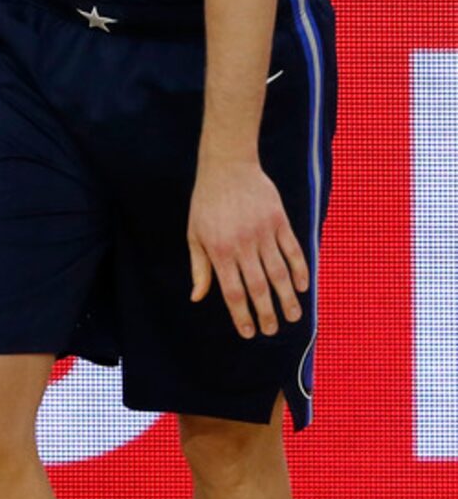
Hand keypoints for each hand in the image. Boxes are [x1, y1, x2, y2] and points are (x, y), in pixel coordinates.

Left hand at [187, 157, 308, 338]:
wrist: (227, 165)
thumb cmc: (206, 203)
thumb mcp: (194, 234)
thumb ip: (199, 268)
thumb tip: (197, 298)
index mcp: (219, 251)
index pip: (232, 292)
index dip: (242, 315)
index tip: (249, 332)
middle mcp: (243, 245)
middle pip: (258, 287)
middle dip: (267, 313)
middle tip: (274, 331)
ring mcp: (263, 233)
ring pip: (279, 273)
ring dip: (288, 298)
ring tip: (294, 317)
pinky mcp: (279, 221)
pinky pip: (293, 250)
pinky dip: (300, 269)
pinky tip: (304, 287)